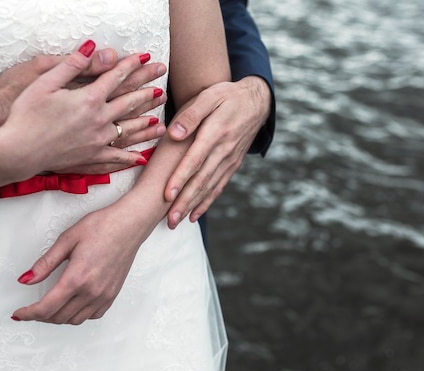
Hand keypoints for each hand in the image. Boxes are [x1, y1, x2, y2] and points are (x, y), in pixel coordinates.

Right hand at [0, 42, 167, 176]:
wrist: (18, 150)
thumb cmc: (26, 115)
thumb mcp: (44, 83)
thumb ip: (71, 65)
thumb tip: (91, 47)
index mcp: (89, 99)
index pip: (116, 77)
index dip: (132, 66)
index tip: (145, 59)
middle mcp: (100, 119)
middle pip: (130, 103)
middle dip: (147, 93)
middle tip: (162, 88)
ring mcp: (99, 140)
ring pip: (129, 129)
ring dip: (146, 124)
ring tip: (160, 120)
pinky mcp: (93, 157)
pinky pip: (117, 157)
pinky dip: (130, 157)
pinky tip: (141, 157)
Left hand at [11, 200, 147, 324]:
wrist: (129, 224)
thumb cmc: (102, 227)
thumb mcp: (67, 240)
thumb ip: (45, 264)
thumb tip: (26, 279)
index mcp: (77, 278)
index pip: (46, 308)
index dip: (28, 314)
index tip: (19, 313)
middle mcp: (91, 291)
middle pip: (58, 317)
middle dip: (40, 316)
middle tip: (31, 309)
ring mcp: (104, 295)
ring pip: (75, 320)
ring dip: (58, 318)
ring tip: (50, 307)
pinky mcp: (112, 294)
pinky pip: (92, 315)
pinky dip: (78, 315)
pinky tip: (72, 304)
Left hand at [163, 76, 271, 227]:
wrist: (256, 101)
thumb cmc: (227, 96)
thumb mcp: (210, 96)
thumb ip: (192, 114)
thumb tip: (174, 134)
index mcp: (216, 132)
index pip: (195, 159)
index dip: (181, 178)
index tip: (167, 195)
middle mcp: (224, 150)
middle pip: (201, 180)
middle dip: (184, 201)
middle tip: (168, 220)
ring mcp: (230, 160)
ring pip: (209, 187)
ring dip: (193, 206)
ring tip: (176, 221)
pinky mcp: (233, 164)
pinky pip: (219, 186)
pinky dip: (207, 202)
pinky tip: (194, 214)